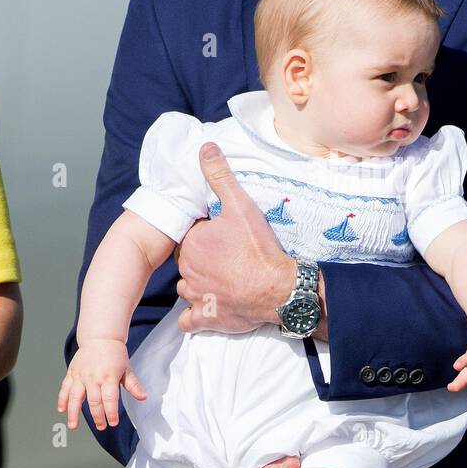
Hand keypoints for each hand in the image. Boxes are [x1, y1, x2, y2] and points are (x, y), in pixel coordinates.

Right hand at [57, 339, 146, 430]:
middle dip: (97, 416)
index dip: (111, 412)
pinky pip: (65, 388)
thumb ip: (133, 385)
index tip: (113, 422)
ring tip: (74, 426)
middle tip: (101, 426)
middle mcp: (93, 377)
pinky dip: (62, 399)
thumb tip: (143, 397)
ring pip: (75, 397)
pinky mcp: (72, 373)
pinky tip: (62, 410)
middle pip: (94, 401)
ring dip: (74, 413)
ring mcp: (81, 375)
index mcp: (109, 376)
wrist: (100, 337)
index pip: (110, 398)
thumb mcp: (127, 369)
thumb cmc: (115, 354)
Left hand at [174, 143, 294, 334]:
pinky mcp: (205, 318)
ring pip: (187, 287)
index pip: (191, 235)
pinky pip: (189, 319)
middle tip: (227, 257)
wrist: (279, 289)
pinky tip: (208, 308)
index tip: (224, 236)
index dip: (206, 234)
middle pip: (188, 261)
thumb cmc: (258, 248)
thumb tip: (205, 148)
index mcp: (191, 243)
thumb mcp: (240, 206)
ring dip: (199, 284)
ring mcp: (195, 296)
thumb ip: (220, 177)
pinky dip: (195, 315)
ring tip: (223, 280)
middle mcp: (187, 270)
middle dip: (202, 258)